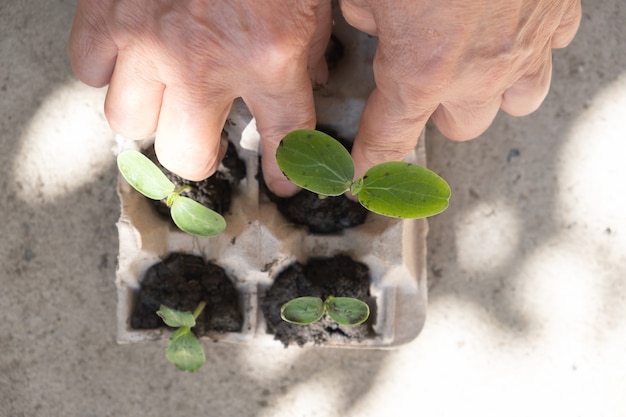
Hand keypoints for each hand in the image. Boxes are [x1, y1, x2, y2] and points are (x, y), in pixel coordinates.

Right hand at [69, 0, 331, 195]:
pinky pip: (89, 70)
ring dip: (150, 117)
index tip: (281, 180)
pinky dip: (108, 71)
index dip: (285, 171)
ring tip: (165, 99)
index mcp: (268, 55)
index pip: (283, 141)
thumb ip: (308, 48)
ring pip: (128, 123)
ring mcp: (147, 39)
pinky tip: (130, 57)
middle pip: (186, 156)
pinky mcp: (107, 11)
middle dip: (201, 156)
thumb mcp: (310, 2)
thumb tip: (305, 81)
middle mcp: (201, 60)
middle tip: (208, 142)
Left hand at [339, 0, 581, 177]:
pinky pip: (549, 53)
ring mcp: (524, 48)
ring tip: (471, 67)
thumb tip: (370, 23)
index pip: (389, 141)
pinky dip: (528, 49)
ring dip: (488, 93)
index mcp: (421, 70)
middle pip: (459, 128)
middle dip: (436, 115)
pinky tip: (509, 28)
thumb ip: (362, 13)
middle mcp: (478, 73)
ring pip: (515, 104)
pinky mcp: (557, 16)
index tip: (365, 179)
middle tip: (420, 87)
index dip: (372, 164)